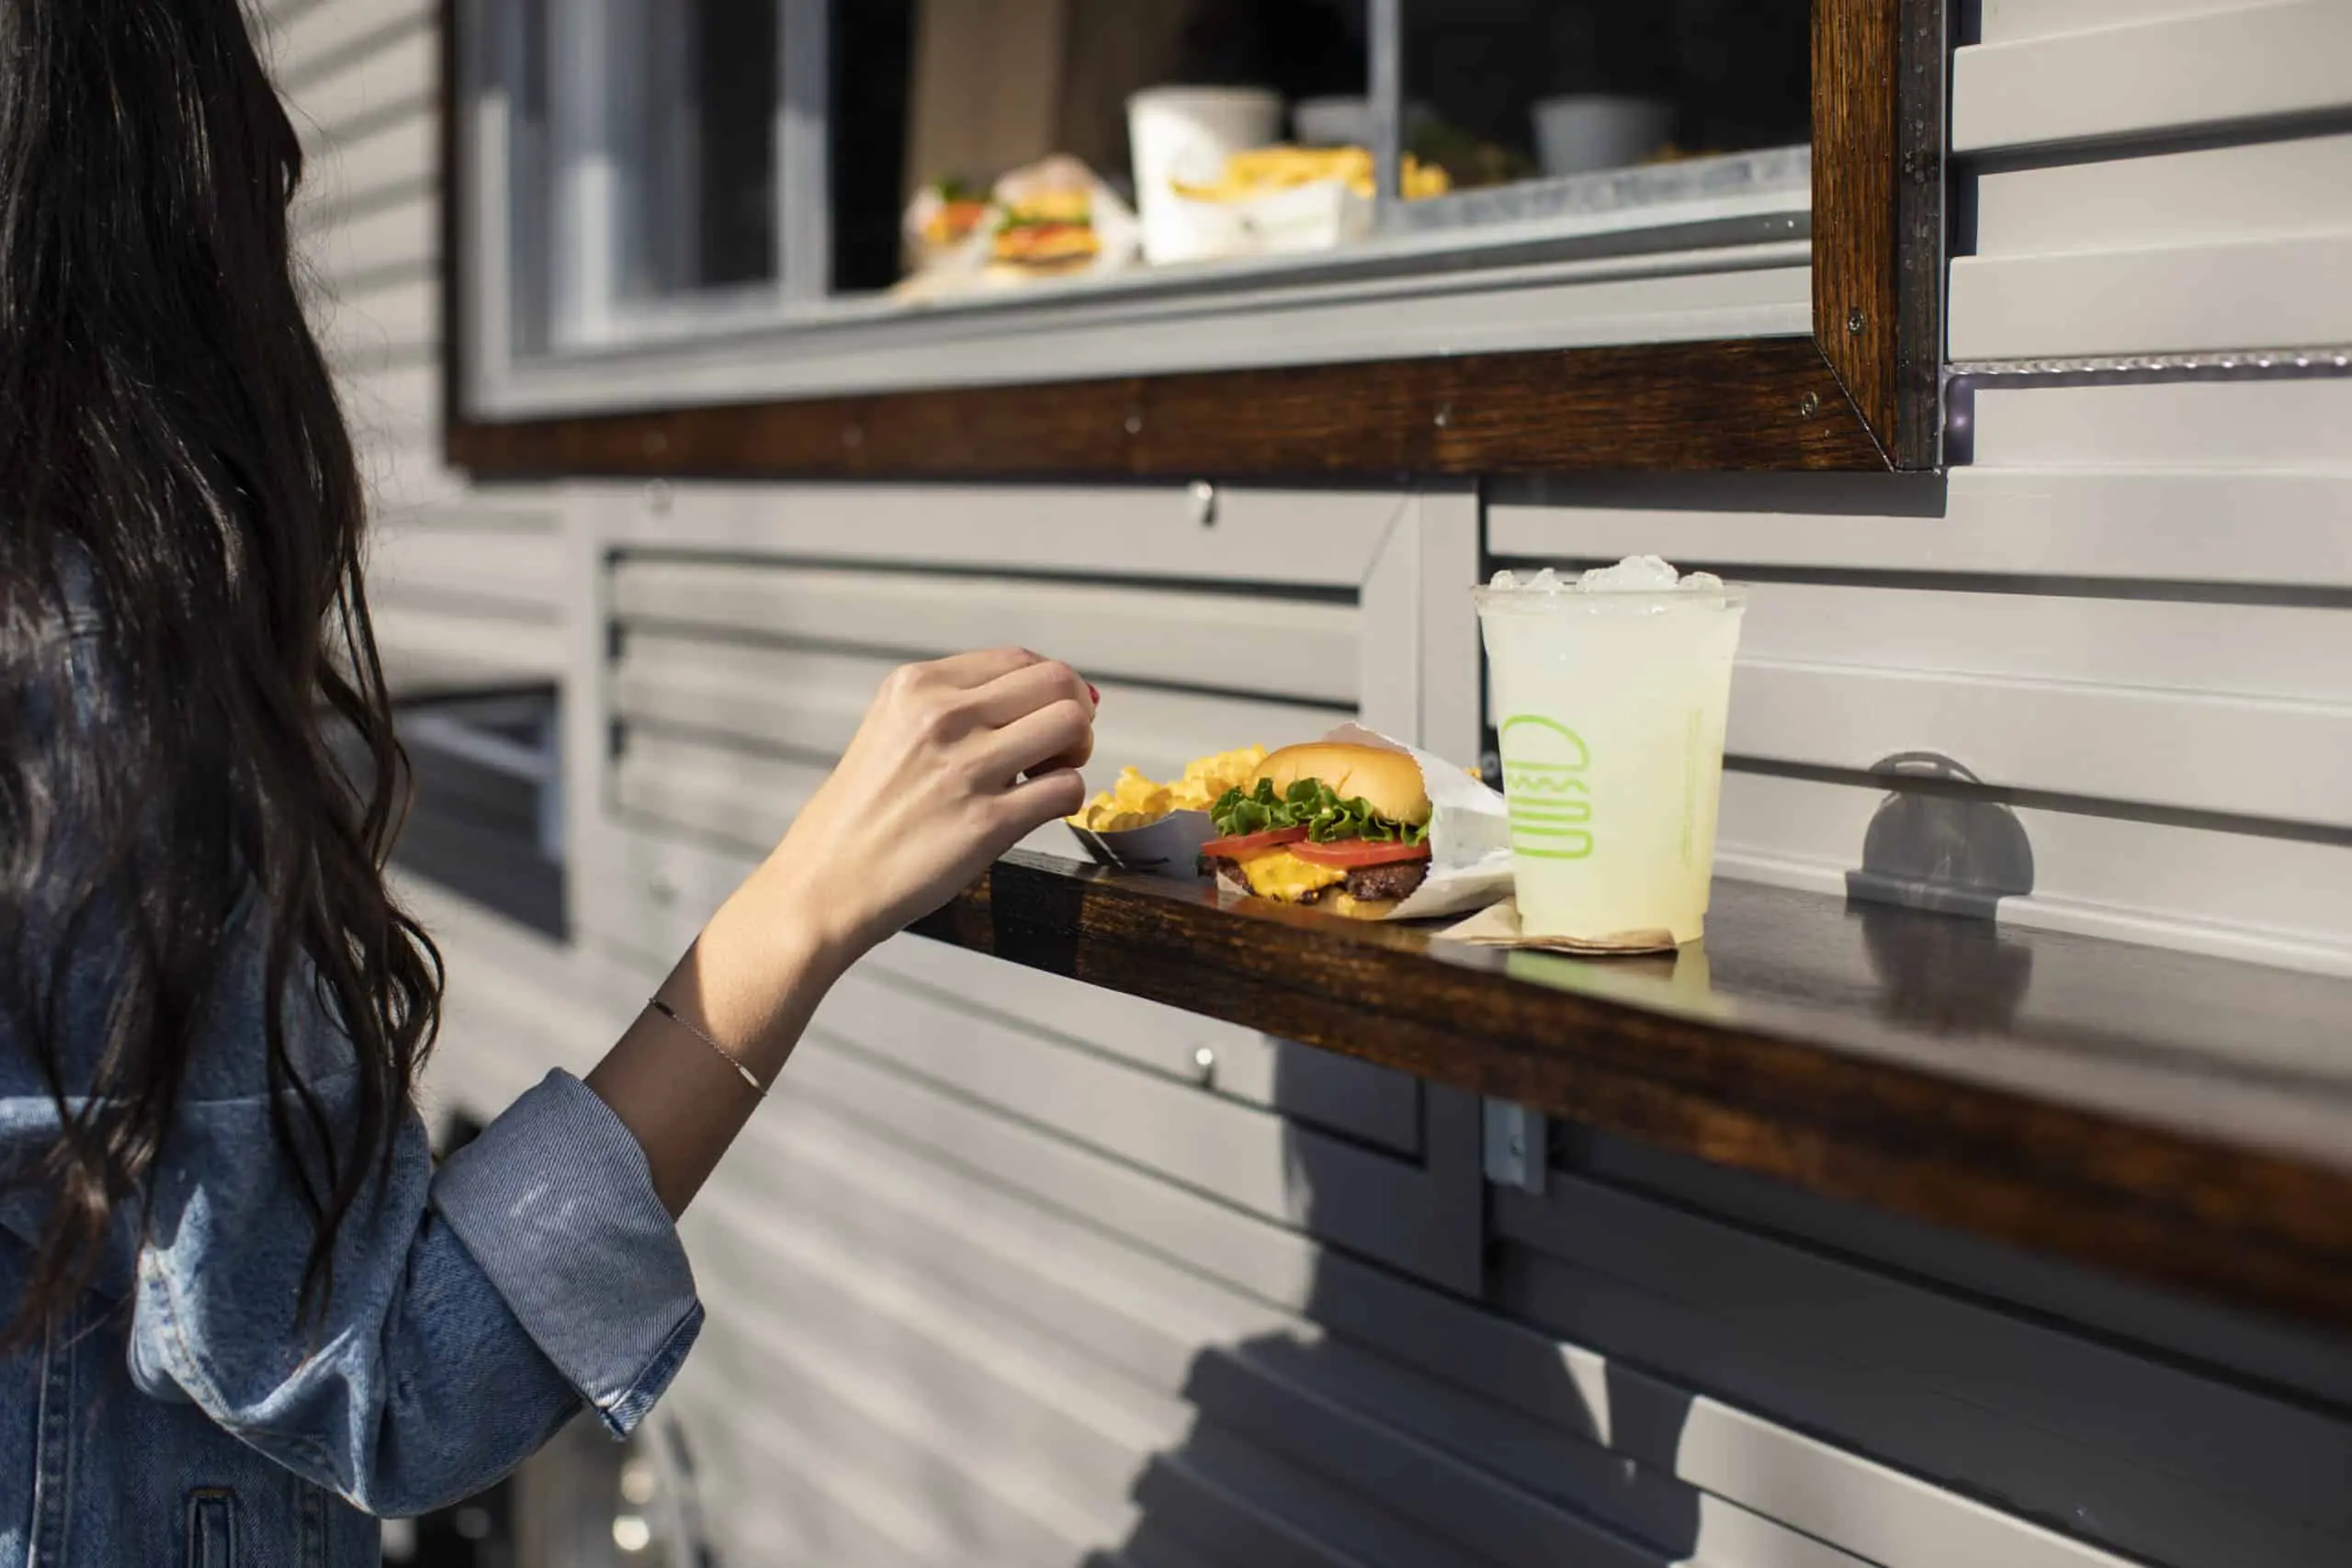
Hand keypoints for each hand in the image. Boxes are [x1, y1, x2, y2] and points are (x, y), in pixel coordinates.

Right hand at [742, 647, 1095, 968]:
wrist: (824, 884)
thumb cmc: (862, 814)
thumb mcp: (892, 728)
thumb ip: (956, 705)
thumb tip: (1051, 692)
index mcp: (917, 684)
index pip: (1019, 659)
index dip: (1047, 689)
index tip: (1040, 719)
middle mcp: (942, 716)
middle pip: (1058, 681)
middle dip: (1074, 712)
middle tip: (1057, 748)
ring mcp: (966, 768)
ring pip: (1072, 724)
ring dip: (1077, 752)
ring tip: (1048, 776)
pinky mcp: (987, 823)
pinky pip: (1067, 789)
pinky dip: (1067, 799)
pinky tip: (1038, 811)